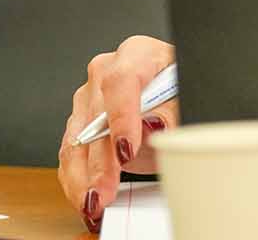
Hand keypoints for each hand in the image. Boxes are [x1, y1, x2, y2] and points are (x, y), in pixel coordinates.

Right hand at [57, 35, 177, 233]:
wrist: (172, 90)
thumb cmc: (179, 89)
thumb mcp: (185, 94)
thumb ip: (173, 109)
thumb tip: (154, 125)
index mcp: (138, 54)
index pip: (121, 81)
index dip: (121, 117)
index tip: (127, 150)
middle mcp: (107, 73)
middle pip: (96, 117)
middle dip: (100, 161)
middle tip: (105, 191)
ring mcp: (89, 98)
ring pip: (77, 139)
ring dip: (82, 176)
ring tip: (93, 202)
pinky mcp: (80, 121)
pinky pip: (72, 152)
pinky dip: (77, 179)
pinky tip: (83, 197)